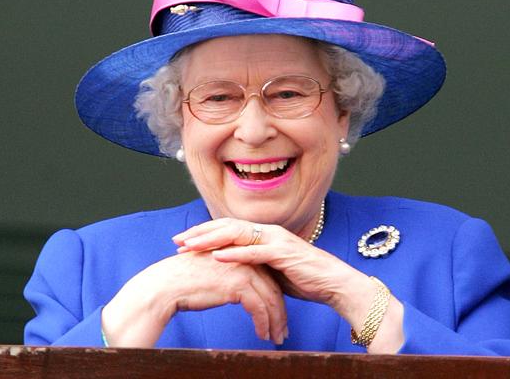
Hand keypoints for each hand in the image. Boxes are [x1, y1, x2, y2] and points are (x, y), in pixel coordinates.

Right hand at [102, 250, 286, 346]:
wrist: (167, 285)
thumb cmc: (186, 281)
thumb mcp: (215, 272)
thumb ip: (231, 275)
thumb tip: (243, 292)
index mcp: (240, 253)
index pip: (266, 275)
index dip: (274, 297)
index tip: (279, 315)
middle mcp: (245, 258)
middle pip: (272, 287)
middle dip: (280, 312)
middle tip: (283, 330)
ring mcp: (242, 269)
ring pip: (270, 299)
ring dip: (275, 321)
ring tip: (276, 337)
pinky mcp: (238, 284)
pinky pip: (259, 308)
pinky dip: (264, 324)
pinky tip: (262, 335)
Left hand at [173, 218, 404, 352]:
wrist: (332, 283)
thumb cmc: (302, 277)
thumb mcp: (270, 269)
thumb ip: (252, 263)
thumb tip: (229, 266)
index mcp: (263, 234)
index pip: (227, 228)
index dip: (203, 232)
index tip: (183, 240)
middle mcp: (267, 231)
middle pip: (226, 226)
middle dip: (200, 232)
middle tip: (177, 240)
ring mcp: (276, 240)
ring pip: (236, 234)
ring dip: (211, 240)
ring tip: (190, 246)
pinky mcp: (283, 253)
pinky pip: (255, 252)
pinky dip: (235, 254)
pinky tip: (217, 257)